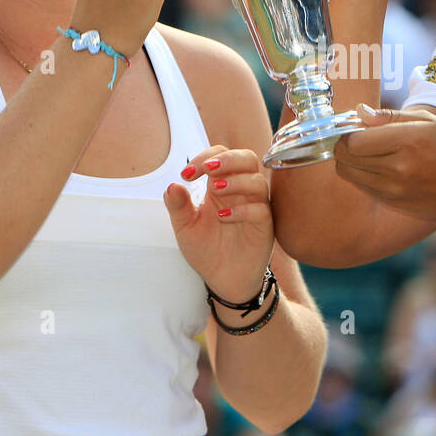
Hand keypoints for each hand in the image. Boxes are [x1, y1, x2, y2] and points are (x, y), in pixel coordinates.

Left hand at [165, 145, 274, 303]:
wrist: (223, 280)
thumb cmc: (206, 250)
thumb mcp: (185, 227)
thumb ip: (178, 206)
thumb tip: (172, 185)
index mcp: (222, 185)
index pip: (222, 155)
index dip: (205, 157)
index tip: (186, 174)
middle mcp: (242, 192)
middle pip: (247, 158)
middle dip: (228, 159)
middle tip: (209, 170)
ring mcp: (255, 208)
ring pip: (258, 181)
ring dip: (236, 181)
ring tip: (215, 191)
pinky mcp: (264, 227)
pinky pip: (261, 209)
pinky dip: (242, 209)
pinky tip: (223, 217)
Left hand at [332, 104, 435, 221]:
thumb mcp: (430, 121)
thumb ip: (390, 116)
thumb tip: (359, 111)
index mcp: (409, 141)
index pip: (354, 141)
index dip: (349, 131)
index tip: (357, 126)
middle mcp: (398, 168)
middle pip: (345, 157)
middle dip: (344, 144)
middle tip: (358, 136)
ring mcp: (393, 189)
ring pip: (347, 173)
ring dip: (350, 160)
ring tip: (368, 151)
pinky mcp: (392, 201)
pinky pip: (361, 185)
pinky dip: (360, 173)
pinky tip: (379, 165)